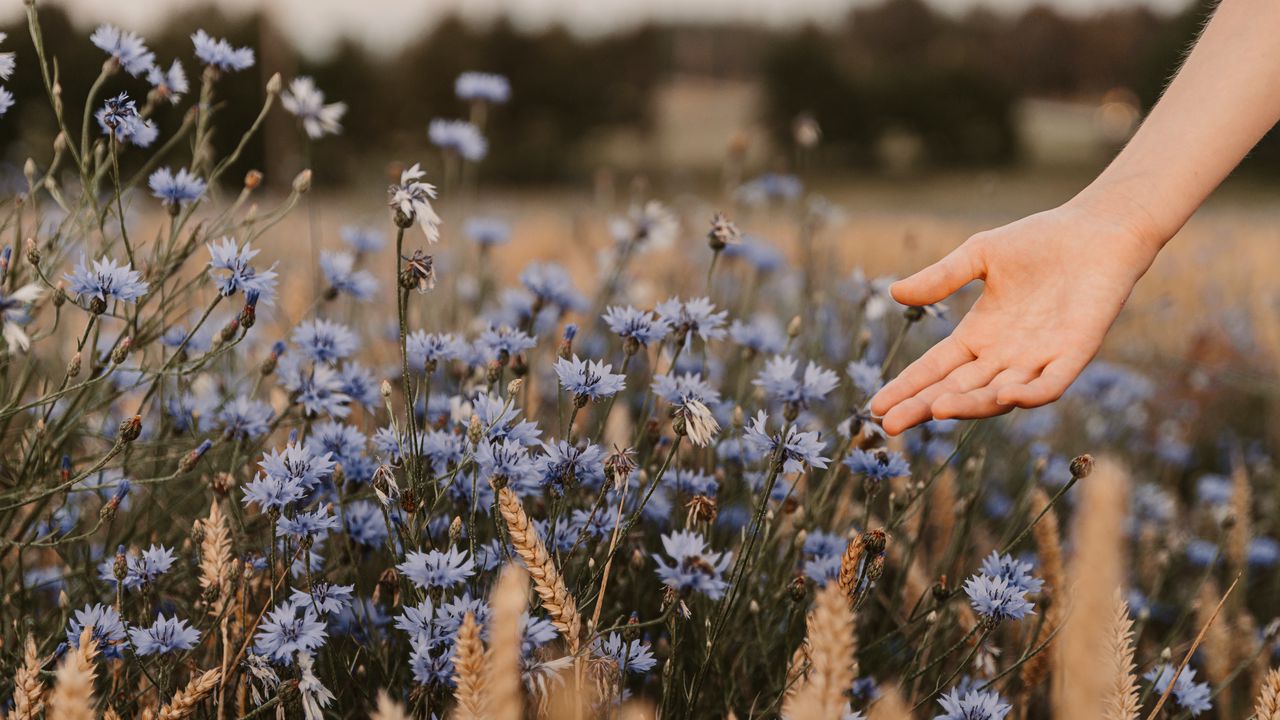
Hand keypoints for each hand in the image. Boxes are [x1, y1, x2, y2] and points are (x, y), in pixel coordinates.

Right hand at [869, 194, 1162, 434]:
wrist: (1098, 230)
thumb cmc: (1040, 240)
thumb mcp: (979, 255)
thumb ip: (940, 278)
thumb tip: (894, 294)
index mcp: (979, 334)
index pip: (935, 369)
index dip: (907, 388)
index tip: (876, 406)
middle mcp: (1005, 355)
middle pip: (958, 390)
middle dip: (924, 408)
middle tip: (892, 425)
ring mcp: (1039, 359)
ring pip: (997, 394)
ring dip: (970, 405)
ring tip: (938, 409)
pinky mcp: (1074, 354)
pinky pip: (1050, 384)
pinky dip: (1029, 393)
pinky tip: (1005, 395)